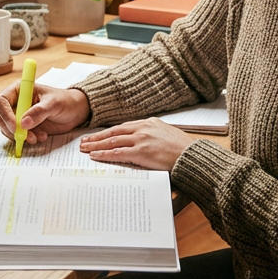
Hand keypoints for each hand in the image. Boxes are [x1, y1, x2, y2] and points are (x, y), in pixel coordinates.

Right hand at [0, 83, 88, 145]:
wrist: (74, 111)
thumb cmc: (64, 101)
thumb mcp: (54, 104)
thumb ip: (39, 112)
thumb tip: (23, 123)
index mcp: (19, 90)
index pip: (0, 100)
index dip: (5, 114)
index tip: (17, 126)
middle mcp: (15, 102)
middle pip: (0, 117)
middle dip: (12, 129)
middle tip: (28, 136)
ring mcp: (18, 115)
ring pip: (7, 129)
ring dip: (21, 136)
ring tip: (39, 136)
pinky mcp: (23, 127)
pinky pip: (17, 136)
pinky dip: (27, 139)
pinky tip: (41, 136)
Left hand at [79, 118, 193, 170]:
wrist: (192, 155)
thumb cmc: (182, 149)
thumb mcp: (166, 135)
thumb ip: (152, 135)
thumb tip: (142, 142)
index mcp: (149, 123)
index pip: (123, 127)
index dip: (108, 132)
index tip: (97, 136)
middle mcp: (143, 128)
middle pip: (114, 132)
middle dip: (97, 137)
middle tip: (84, 141)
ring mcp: (141, 139)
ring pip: (113, 141)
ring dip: (96, 145)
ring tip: (85, 148)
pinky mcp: (141, 152)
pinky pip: (118, 153)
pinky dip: (105, 154)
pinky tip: (95, 155)